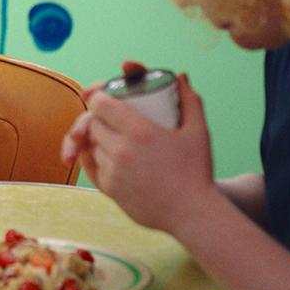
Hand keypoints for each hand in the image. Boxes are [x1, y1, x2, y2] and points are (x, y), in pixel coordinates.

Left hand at [67, 74, 217, 233]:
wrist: (194, 215)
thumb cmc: (197, 171)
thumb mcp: (198, 132)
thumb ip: (190, 100)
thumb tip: (179, 74)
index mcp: (140, 132)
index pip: (100, 104)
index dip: (99, 98)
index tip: (106, 99)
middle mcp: (122, 150)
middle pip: (93, 123)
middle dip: (100, 118)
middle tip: (112, 119)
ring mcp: (113, 171)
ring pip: (92, 145)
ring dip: (98, 139)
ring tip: (115, 138)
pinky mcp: (109, 189)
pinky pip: (91, 166)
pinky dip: (96, 159)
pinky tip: (106, 154)